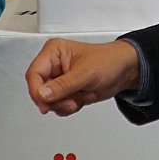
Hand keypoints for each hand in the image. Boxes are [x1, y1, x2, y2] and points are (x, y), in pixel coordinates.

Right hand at [25, 38, 139, 116]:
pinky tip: (80, 100)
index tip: (45, 103)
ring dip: (62, 105)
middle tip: (69, 102)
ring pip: (47, 100)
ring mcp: (59, 79)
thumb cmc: (109, 62)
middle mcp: (53, 65)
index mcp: (54, 52)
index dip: (37, 91)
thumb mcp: (85, 74)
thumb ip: (63, 85)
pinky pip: (57, 106)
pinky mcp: (65, 91)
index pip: (34, 74)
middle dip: (54, 100)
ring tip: (78, 99)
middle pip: (39, 90)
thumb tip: (42, 94)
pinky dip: (68, 107)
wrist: (124, 72)